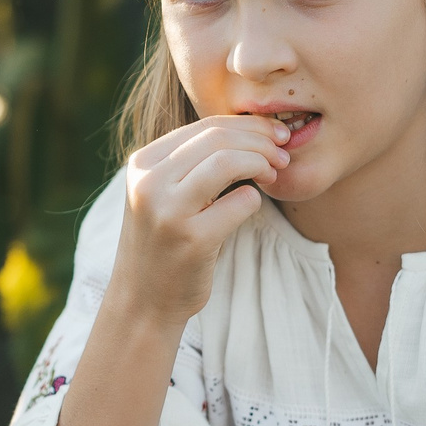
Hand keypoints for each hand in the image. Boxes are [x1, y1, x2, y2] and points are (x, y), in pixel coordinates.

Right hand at [108, 115, 289, 326]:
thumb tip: (254, 132)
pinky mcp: (192, 240)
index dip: (248, 126)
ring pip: (228, 162)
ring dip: (261, 162)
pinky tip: (251, 205)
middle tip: (283, 154)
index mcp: (142, 164)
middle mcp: (149, 183)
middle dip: (261, 141)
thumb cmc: (165, 242)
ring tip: (274, 173)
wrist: (143, 300)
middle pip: (218, 139)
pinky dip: (254, 198)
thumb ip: (193, 162)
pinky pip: (240, 202)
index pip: (204, 127)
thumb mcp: (164, 194)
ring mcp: (169, 212)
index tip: (275, 135)